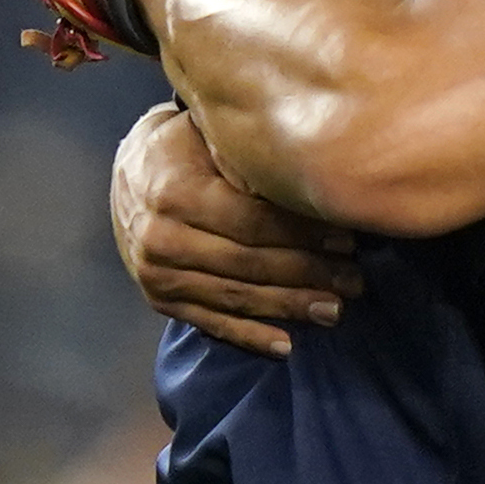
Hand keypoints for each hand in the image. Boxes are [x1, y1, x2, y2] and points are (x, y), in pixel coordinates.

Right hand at [112, 102, 359, 357]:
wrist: (131, 173)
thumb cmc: (187, 148)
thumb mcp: (214, 137)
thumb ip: (253, 164)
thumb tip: (321, 181)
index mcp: (177, 193)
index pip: (253, 222)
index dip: (303, 235)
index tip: (347, 241)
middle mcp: (162, 238)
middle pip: (248, 264)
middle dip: (308, 275)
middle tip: (354, 281)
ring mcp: (157, 275)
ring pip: (235, 297)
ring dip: (289, 308)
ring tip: (334, 310)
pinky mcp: (159, 299)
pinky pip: (210, 322)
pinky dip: (249, 337)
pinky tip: (285, 346)